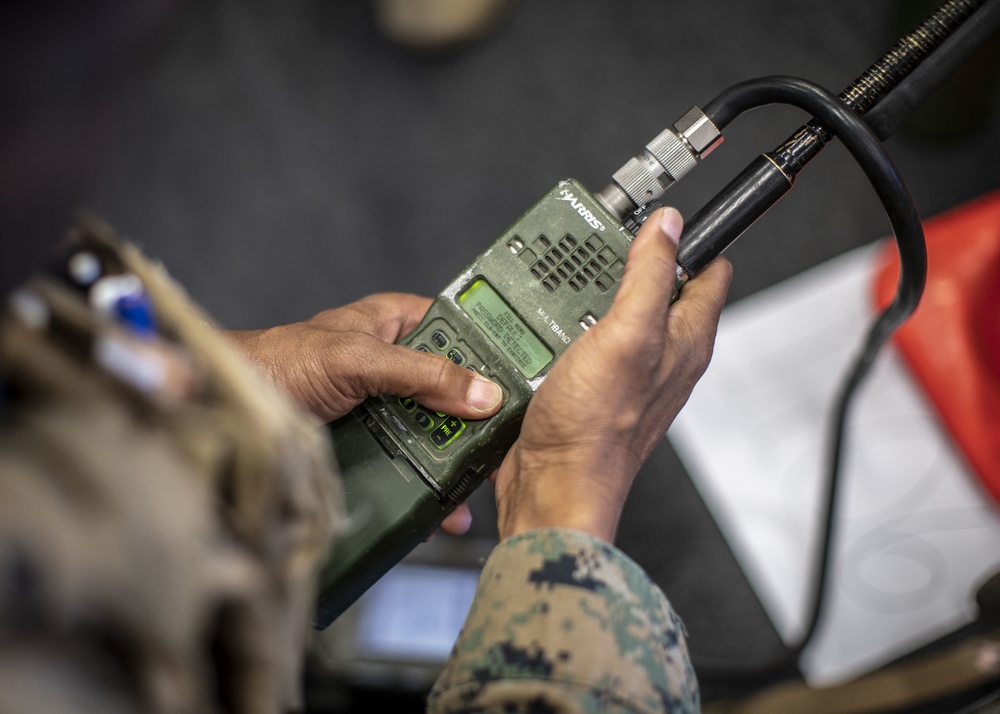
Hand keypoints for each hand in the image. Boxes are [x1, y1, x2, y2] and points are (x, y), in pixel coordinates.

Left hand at [223, 292, 504, 535]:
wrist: (233, 413)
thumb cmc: (281, 363)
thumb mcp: (357, 358)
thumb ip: (419, 371)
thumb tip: (481, 392)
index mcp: (397, 323)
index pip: (460, 328)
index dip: (491, 352)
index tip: (524, 384)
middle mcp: (398, 362)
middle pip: (455, 388)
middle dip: (479, 422)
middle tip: (504, 451)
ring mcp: (386, 405)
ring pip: (437, 430)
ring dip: (457, 462)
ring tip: (475, 491)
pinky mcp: (374, 442)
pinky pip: (412, 461)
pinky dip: (429, 486)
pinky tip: (442, 509)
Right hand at [490, 208, 731, 542]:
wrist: (552, 487)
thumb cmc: (595, 430)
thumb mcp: (626, 336)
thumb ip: (649, 277)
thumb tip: (669, 226)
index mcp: (684, 339)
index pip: (709, 271)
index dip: (692, 238)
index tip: (663, 215)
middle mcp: (662, 356)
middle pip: (661, 287)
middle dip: (636, 259)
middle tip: (605, 241)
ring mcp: (626, 372)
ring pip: (619, 312)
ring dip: (596, 292)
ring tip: (571, 276)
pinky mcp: (591, 386)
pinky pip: (585, 340)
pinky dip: (569, 324)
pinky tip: (547, 321)